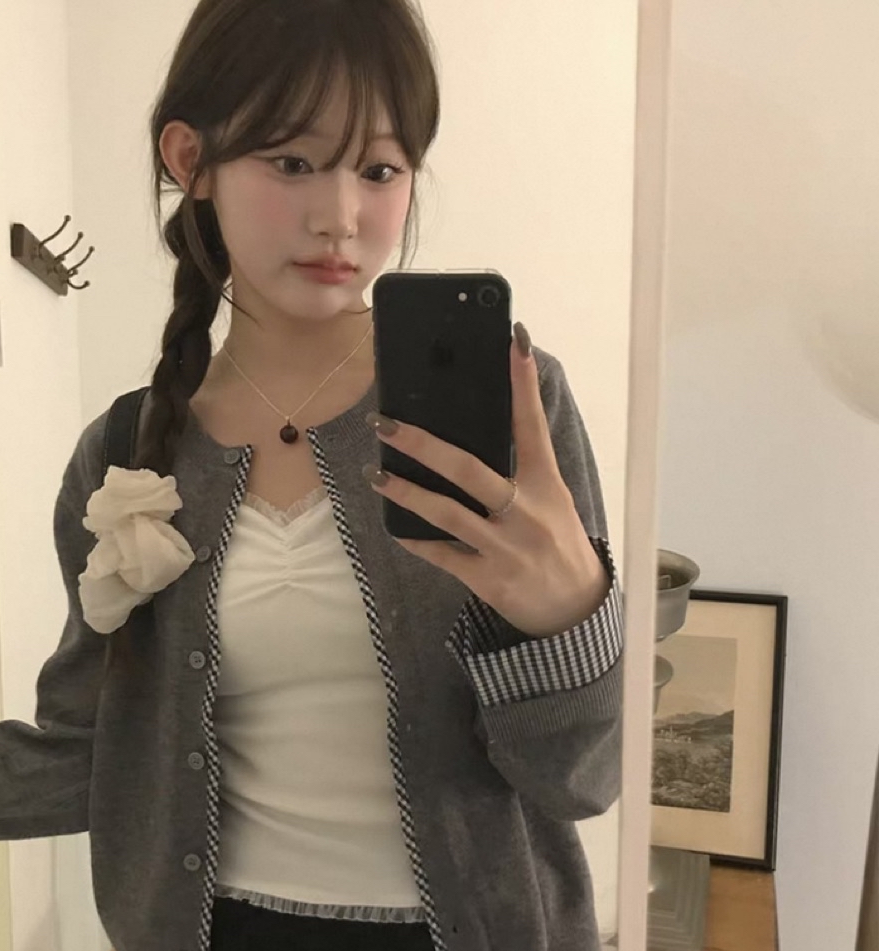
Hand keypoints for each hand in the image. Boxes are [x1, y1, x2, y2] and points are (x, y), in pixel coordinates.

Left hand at [363, 324, 609, 638]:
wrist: (573, 608)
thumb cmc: (556, 540)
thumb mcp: (551, 495)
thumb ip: (523, 462)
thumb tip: (480, 421)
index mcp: (545, 483)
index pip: (532, 425)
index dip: (523, 384)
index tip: (513, 342)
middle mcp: (525, 512)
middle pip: (470, 470)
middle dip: (424, 444)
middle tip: (387, 424)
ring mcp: (504, 547)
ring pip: (447, 514)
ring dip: (407, 492)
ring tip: (377, 473)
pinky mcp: (487, 578)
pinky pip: (442, 555)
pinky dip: (416, 539)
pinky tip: (394, 524)